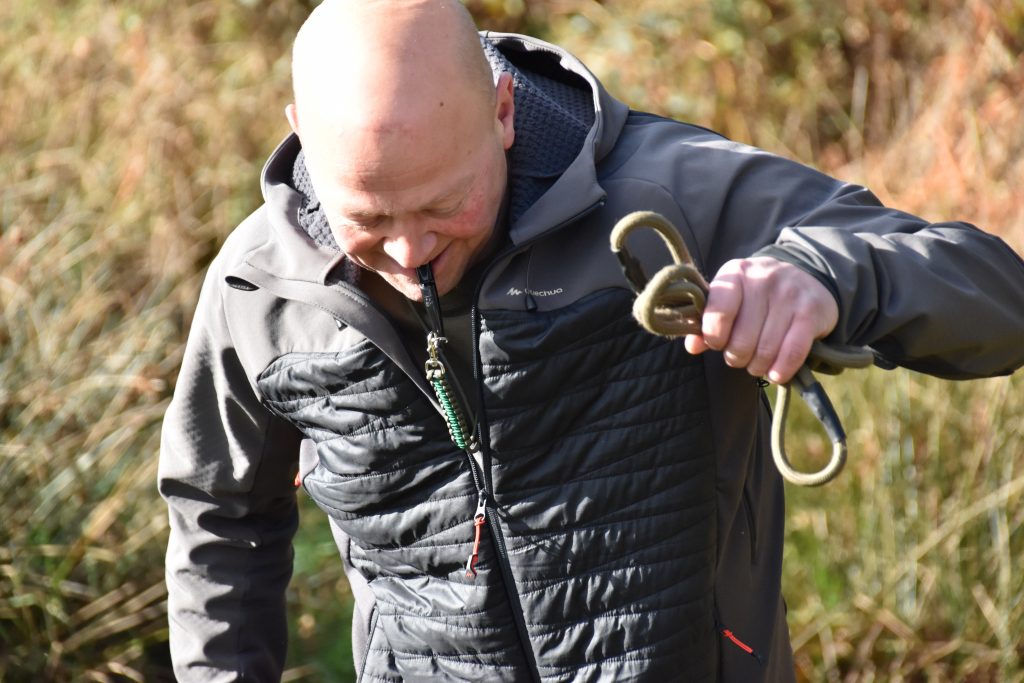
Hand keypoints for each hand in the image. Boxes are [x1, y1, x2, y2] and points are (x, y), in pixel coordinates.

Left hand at [684, 257, 838, 383]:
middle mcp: (763, 279)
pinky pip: (792, 353)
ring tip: (757, 362)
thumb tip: (693, 346)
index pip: (718, 311)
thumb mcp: (729, 299)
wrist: (805, 278)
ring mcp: (790, 294)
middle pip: (741, 340)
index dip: (714, 337)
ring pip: (765, 351)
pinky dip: (781, 370)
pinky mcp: (811, 312)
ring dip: (758, 366)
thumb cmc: (756, 296)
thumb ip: (707, 322)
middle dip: (736, 357)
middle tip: (740, 355)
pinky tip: (776, 372)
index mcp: (736, 272)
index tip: (717, 343)